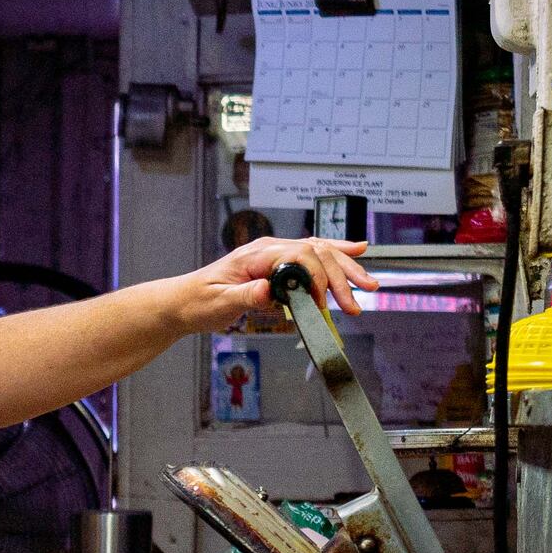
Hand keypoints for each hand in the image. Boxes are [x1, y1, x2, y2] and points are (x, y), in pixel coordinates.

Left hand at [169, 236, 376, 332]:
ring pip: (319, 252)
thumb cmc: (198, 302)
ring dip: (345, 268)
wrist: (183, 301)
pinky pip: (312, 255)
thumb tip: (270, 291)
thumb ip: (245, 296)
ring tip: (368, 285)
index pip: (299, 256)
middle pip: (316, 253)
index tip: (322, 303)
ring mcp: (274, 254)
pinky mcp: (277, 264)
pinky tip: (357, 252)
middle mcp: (269, 249)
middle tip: (356, 303)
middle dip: (341, 277)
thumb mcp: (218, 304)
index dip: (317, 278)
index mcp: (256, 254)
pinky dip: (336, 254)